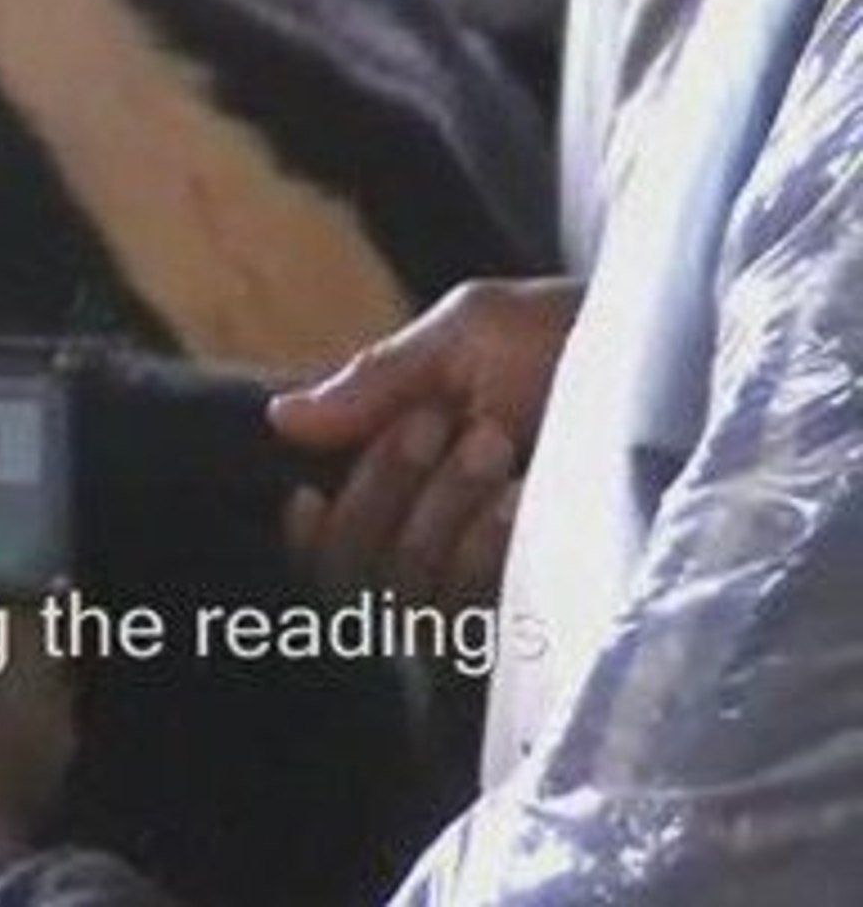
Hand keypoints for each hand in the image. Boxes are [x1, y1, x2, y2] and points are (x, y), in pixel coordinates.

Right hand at [269, 278, 580, 605]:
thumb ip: (378, 378)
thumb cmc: (564, 338)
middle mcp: (425, 527)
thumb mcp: (468, 334)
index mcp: (395, 467)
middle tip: (445, 424)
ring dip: (441, 511)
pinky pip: (465, 610)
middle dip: (385, 488)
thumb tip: (280, 419)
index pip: (321, 538)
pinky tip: (520, 505)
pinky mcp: (527, 600)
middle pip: (349, 562)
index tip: (308, 497)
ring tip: (501, 445)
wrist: (666, 366)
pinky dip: (480, 552)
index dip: (305, 534)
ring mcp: (477, 569)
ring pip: (402, 585)